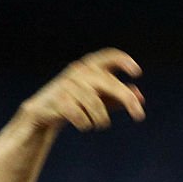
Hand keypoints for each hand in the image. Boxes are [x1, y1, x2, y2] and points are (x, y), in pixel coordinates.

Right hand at [19, 48, 144, 131]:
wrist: (41, 113)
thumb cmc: (74, 103)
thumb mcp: (98, 99)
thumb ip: (117, 97)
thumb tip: (141, 98)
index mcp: (89, 67)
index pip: (108, 55)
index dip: (123, 61)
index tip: (137, 73)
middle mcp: (78, 72)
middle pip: (108, 83)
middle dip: (126, 99)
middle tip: (140, 116)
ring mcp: (66, 85)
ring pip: (94, 103)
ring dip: (101, 119)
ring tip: (100, 125)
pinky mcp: (57, 100)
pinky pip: (79, 114)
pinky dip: (85, 123)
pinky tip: (85, 126)